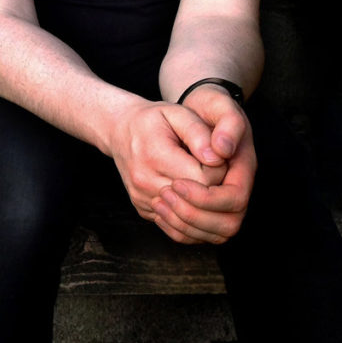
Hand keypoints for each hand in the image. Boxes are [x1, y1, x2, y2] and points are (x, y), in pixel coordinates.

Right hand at [108, 98, 231, 224]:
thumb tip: (217, 159)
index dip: (221, 171)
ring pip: (188, 223)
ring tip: (206, 185)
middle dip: (216, 192)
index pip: (205, 180)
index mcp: (155, 155)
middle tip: (214, 171)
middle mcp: (145, 182)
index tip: (217, 157)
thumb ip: (199, 132)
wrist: (120, 130)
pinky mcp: (143, 210)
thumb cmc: (153, 120)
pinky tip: (196, 201)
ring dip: (206, 209)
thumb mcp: (176, 112)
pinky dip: (193, 221)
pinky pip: (176, 230)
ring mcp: (142, 199)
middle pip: (197, 205)